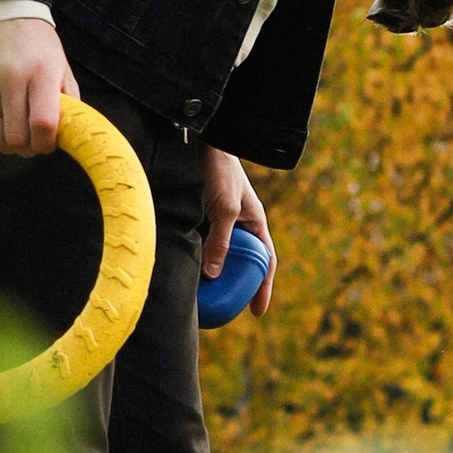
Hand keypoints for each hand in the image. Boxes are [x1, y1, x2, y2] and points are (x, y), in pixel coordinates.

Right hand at [0, 14, 76, 155]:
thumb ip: (67, 100)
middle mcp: (13, 76)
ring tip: (10, 140)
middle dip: (25, 149)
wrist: (3, 12)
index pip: (43, 123)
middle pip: (16, 136)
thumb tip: (65, 135)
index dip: (45, 144)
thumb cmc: (37, 44)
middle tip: (28, 145)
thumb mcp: (61, 67)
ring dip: (3, 147)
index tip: (46, 145)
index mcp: (42, 72)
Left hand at [202, 148, 277, 313]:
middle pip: (242, 263)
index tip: (257, 312)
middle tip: (225, 311)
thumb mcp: (225, 208)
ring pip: (221, 254)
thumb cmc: (221, 171)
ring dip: (215, 275)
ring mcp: (222, 220)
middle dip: (236, 287)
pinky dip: (199, 258)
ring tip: (204, 298)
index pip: (266, 263)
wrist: (205, 140)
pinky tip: (186, 271)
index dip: (263, 289)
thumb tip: (214, 275)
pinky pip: (204, 243)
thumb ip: (221, 240)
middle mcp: (241, 225)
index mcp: (256, 224)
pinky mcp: (204, 215)